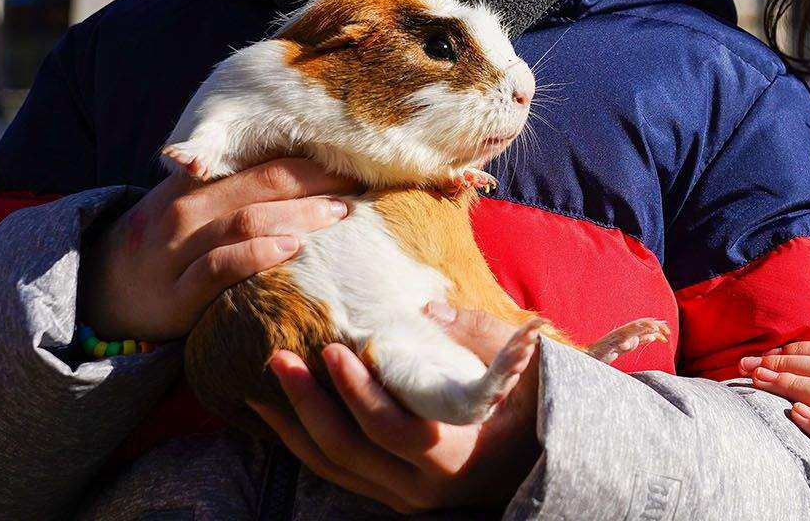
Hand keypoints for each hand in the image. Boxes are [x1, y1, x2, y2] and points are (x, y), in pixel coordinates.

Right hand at [77, 159, 357, 340]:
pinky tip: (292, 249)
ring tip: (340, 214)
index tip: (352, 162)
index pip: (262, 161)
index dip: (311, 161)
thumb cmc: (166, 245)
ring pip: (245, 221)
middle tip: (359, 187)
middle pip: (262, 184)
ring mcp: (179, 251)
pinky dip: (258, 255)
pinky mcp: (177, 294)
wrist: (101, 293)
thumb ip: (239, 189)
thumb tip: (313, 177)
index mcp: (196, 183)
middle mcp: (187, 210)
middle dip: (316, 183)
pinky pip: (220, 267)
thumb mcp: (192, 206)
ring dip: (299, 215)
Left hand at [249, 303, 541, 513]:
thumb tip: (426, 312)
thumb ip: (481, 337)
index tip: (332, 349)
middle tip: (279, 357)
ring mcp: (402, 496)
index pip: (390, 428)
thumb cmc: (540, 407)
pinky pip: (337, 472)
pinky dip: (305, 441)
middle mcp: (422, 487)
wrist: (542, 463)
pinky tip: (284, 411)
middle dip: (306, 403)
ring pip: (332, 467)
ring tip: (267, 380)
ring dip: (294, 423)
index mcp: (454, 455)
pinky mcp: (390, 492)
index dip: (357, 391)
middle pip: (347, 450)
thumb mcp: (528, 368)